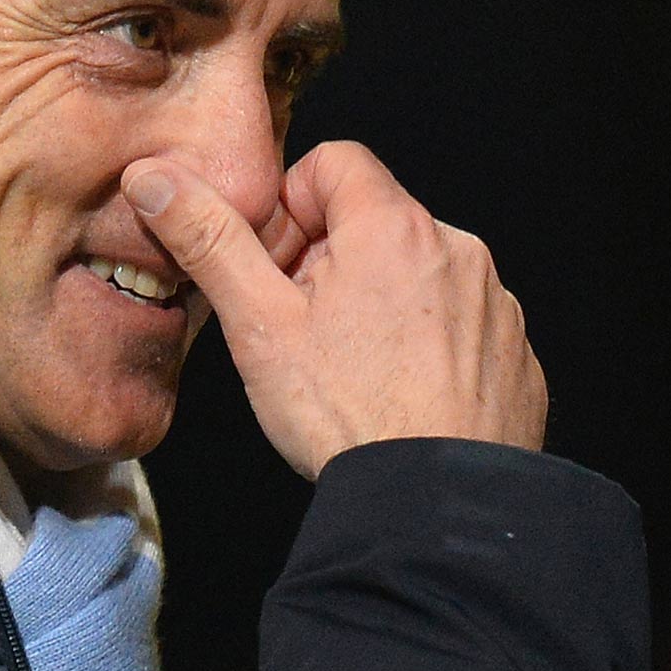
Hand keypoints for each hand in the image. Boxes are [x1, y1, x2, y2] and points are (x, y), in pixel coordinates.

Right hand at [123, 142, 546, 479]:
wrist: (435, 508)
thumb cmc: (346, 414)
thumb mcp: (257, 323)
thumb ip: (208, 239)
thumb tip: (154, 178)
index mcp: (393, 227)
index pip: (334, 162)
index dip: (290, 207)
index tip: (277, 266)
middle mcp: (456, 250)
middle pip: (374, 220)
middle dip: (330, 260)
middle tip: (301, 329)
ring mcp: (494, 303)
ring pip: (417, 273)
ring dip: (380, 302)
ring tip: (350, 370)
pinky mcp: (516, 353)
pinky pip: (460, 324)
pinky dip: (427, 345)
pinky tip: (398, 395)